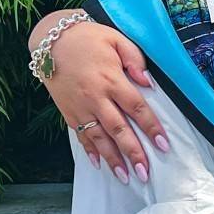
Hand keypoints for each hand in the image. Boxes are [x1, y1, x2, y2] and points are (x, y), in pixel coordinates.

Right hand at [29, 12, 169, 179]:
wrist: (50, 39)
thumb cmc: (87, 37)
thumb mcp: (116, 39)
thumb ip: (135, 59)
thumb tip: (148, 83)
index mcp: (111, 79)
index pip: (136, 108)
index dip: (151, 128)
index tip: (163, 145)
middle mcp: (96, 97)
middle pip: (118, 129)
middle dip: (133, 153)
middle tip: (145, 172)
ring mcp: (80, 106)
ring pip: (99, 138)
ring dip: (113, 159)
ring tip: (126, 176)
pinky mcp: (68, 111)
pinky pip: (80, 135)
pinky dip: (90, 151)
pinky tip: (99, 164)